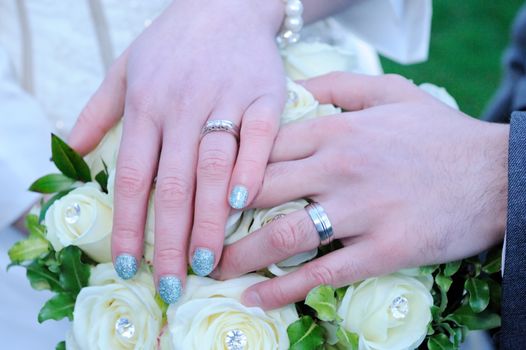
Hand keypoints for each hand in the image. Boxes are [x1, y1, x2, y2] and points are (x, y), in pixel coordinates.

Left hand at [68, 0, 285, 302]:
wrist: (225, 2)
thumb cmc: (174, 41)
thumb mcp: (126, 67)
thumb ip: (98, 109)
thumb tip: (68, 146)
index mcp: (147, 104)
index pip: (133, 176)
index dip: (128, 225)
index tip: (128, 265)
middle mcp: (182, 106)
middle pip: (173, 183)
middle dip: (172, 240)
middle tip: (173, 284)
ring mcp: (225, 100)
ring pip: (213, 167)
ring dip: (210, 219)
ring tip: (208, 262)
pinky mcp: (264, 95)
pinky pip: (259, 138)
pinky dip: (252, 170)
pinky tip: (245, 204)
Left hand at [213, 72, 508, 308]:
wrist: (497, 171)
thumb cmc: (439, 133)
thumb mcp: (390, 92)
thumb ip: (339, 86)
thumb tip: (297, 86)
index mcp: (335, 131)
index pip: (261, 149)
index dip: (224, 170)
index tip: (200, 189)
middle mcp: (340, 167)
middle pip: (260, 192)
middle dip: (218, 215)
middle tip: (191, 233)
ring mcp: (361, 210)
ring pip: (284, 234)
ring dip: (240, 256)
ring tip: (211, 270)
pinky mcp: (384, 248)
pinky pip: (325, 271)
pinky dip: (286, 286)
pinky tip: (257, 296)